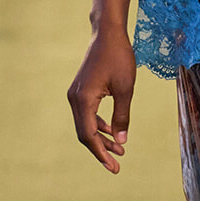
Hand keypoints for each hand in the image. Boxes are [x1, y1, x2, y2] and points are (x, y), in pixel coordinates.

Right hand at [68, 24, 135, 173]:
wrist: (108, 33)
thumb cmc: (119, 57)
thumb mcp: (125, 88)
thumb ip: (122, 116)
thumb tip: (122, 141)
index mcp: (83, 99)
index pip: (89, 135)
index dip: (101, 153)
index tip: (113, 167)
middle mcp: (74, 99)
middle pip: (85, 133)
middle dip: (101, 149)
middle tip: (117, 165)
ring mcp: (76, 94)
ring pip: (86, 125)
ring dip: (102, 138)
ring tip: (120, 150)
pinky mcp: (81, 91)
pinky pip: (88, 114)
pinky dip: (99, 125)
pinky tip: (113, 132)